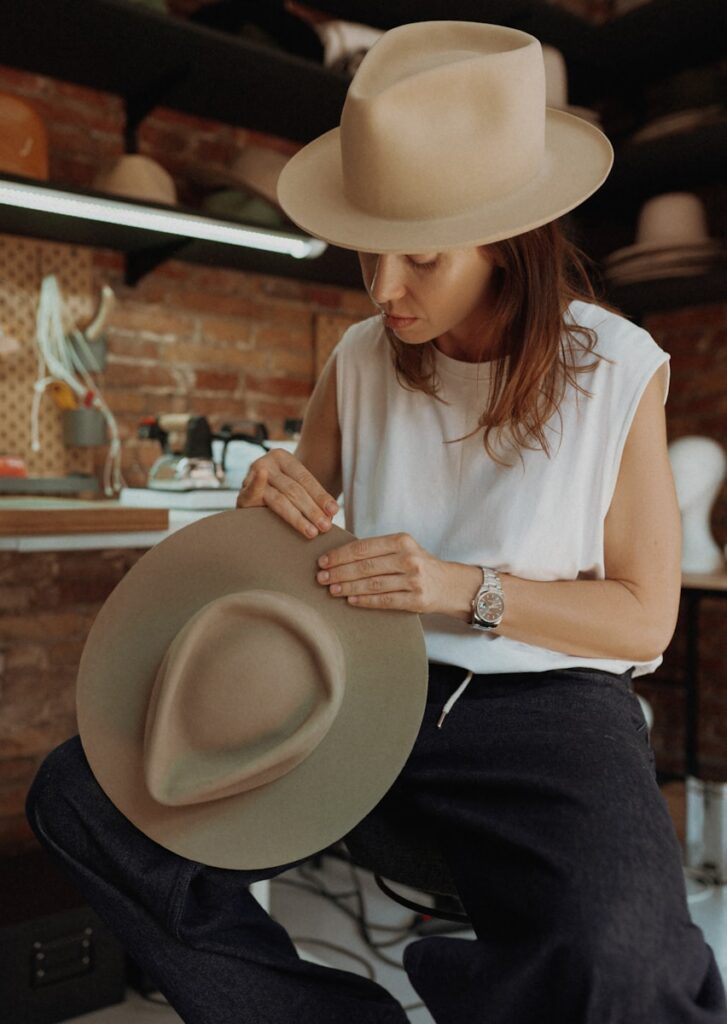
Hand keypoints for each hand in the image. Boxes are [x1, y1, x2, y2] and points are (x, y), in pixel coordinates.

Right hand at [236, 449, 338, 538]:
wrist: (252, 504)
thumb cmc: (280, 498)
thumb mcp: (296, 493)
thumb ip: (312, 500)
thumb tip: (330, 515)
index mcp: (283, 458)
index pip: (305, 479)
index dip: (320, 496)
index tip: (333, 511)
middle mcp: (267, 463)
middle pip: (294, 489)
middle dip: (312, 510)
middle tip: (325, 527)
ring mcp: (252, 477)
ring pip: (280, 499)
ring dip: (297, 518)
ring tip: (312, 532)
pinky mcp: (243, 494)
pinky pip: (252, 490)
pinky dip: (256, 483)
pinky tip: (262, 476)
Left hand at [315, 532, 454, 614]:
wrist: (450, 585)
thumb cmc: (419, 565)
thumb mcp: (403, 549)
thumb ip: (377, 550)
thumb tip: (339, 556)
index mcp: (402, 541)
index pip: (364, 547)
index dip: (340, 555)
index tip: (323, 561)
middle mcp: (408, 558)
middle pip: (365, 566)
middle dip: (339, 572)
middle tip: (321, 578)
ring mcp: (414, 580)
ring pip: (372, 584)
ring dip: (348, 587)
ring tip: (332, 589)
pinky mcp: (417, 600)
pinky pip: (385, 601)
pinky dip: (365, 601)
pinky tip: (351, 600)